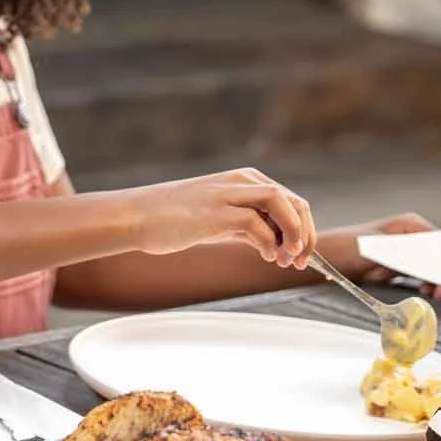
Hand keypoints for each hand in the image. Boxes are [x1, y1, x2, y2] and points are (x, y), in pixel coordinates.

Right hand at [110, 168, 317, 265]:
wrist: (135, 216)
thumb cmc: (171, 219)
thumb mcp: (216, 219)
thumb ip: (245, 225)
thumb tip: (274, 244)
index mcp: (242, 180)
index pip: (290, 199)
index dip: (303, 228)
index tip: (302, 254)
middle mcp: (240, 181)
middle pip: (293, 201)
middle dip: (305, 233)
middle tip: (302, 261)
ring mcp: (228, 194)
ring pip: (282, 204)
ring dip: (295, 234)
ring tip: (289, 259)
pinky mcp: (217, 211)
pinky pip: (258, 223)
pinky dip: (271, 243)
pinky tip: (269, 257)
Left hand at [316, 213, 440, 304]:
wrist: (323, 260)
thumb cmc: (346, 247)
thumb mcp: (378, 249)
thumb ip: (404, 252)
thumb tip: (429, 259)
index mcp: (410, 225)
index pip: (440, 241)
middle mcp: (411, 237)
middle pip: (438, 256)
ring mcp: (407, 253)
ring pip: (431, 269)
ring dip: (438, 283)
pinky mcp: (399, 268)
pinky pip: (420, 278)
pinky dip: (427, 287)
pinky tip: (432, 296)